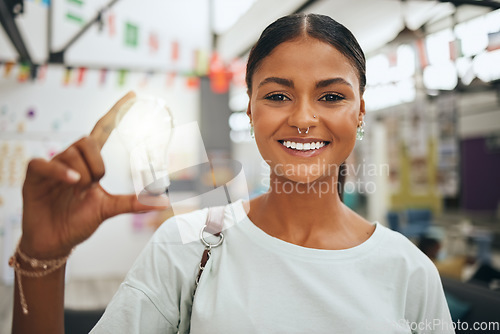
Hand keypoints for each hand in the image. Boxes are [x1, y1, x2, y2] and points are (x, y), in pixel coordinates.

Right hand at [20, 91, 163, 257]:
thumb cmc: (78, 221)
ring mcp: (52, 166)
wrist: (55, 241)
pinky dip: (60, 171)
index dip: (116, 113)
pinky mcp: (35, 176)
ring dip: (81, 174)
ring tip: (77, 190)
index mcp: (89, 163)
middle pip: (87, 141)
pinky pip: (45, 163)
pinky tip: (71, 181)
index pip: (102, 130)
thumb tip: (163, 202)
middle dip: (97, 164)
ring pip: (71, 153)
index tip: (132, 96)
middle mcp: (71, 159)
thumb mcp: (109, 209)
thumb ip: (133, 203)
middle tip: (93, 184)